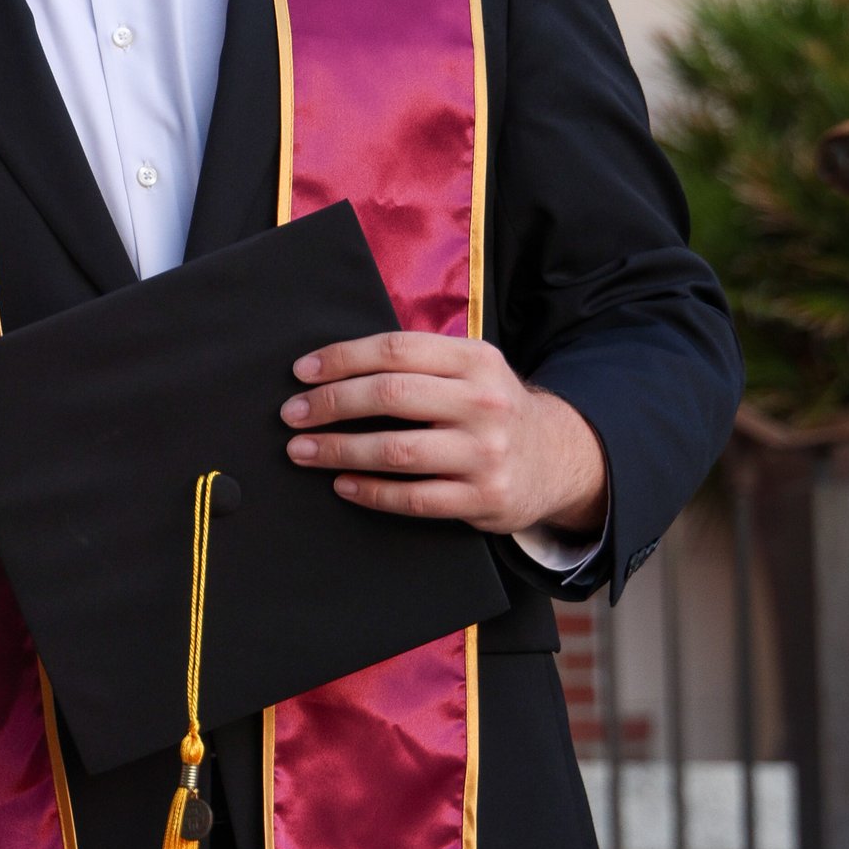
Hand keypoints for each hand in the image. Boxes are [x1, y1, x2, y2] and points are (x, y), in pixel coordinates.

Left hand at [282, 333, 608, 539]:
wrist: (556, 459)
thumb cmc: (490, 410)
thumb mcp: (471, 370)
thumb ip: (420, 362)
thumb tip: (334, 367)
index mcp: (476, 359)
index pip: (396, 349)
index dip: (342, 359)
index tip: (302, 372)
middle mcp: (484, 402)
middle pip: (391, 395)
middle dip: (331, 404)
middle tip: (292, 414)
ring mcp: (486, 453)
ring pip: (396, 450)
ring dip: (339, 450)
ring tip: (303, 451)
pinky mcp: (483, 498)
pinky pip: (414, 497)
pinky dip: (371, 492)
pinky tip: (342, 485)